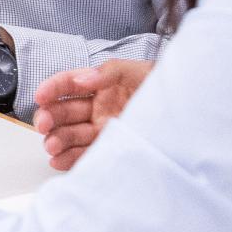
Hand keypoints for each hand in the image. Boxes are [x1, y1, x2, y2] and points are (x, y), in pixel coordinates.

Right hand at [32, 59, 154, 170]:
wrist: (191, 113)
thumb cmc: (161, 87)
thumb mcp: (136, 71)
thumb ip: (107, 72)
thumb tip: (82, 79)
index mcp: (98, 85)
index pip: (67, 84)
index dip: (51, 88)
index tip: (40, 96)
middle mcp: (96, 108)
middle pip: (64, 112)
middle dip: (50, 118)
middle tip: (44, 125)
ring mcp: (102, 130)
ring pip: (71, 135)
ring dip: (57, 140)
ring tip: (52, 147)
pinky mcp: (111, 149)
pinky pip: (85, 154)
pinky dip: (70, 159)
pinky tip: (59, 160)